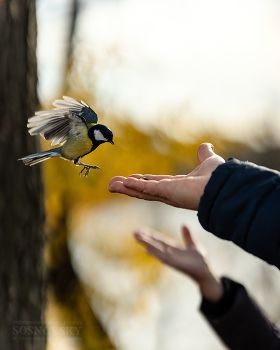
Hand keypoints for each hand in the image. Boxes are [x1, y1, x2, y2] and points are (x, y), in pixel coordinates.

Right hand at [109, 143, 224, 209]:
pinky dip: (133, 187)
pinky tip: (121, 184)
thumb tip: (206, 145)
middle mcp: (170, 192)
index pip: (155, 183)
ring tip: (110, 185)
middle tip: (112, 185)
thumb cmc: (218, 177)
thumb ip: (204, 154)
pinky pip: (146, 189)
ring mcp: (167, 193)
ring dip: (126, 189)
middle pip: (144, 190)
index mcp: (178, 185)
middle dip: (128, 188)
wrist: (222, 185)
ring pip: (141, 191)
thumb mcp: (209, 160)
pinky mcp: (166, 192)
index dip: (141, 182)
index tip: (129, 180)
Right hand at [134, 225, 223, 301]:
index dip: (150, 234)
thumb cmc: (200, 260)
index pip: (159, 239)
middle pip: (154, 243)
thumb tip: (183, 224)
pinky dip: (154, 253)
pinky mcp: (174, 263)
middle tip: (133, 232)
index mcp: (173, 247)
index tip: (141, 230)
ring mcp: (170, 258)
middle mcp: (169, 252)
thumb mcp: (193, 244)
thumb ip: (187, 235)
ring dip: (146, 243)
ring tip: (137, 238)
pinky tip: (146, 250)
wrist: (205, 271)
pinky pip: (162, 256)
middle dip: (144, 238)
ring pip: (156, 249)